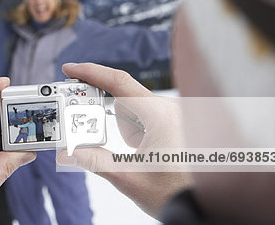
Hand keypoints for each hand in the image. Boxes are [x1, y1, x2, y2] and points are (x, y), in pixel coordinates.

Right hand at [56, 63, 192, 219]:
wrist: (206, 207)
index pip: (119, 82)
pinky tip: (150, 151)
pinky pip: (147, 117)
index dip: (91, 72)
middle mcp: (171, 109)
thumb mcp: (129, 177)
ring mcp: (176, 114)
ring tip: (143, 155)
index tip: (70, 68)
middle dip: (112, 119)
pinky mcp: (177, 122)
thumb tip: (68, 151)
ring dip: (128, 128)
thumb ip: (94, 161)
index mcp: (160, 115)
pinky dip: (139, 130)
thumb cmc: (178, 193)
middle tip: (112, 138)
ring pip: (135, 110)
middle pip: (124, 99)